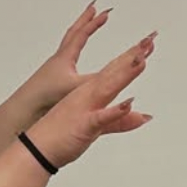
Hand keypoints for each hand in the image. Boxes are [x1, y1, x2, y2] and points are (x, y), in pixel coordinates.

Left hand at [24, 2, 111, 111]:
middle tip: (93, 7)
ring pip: (68, 43)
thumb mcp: (76, 87)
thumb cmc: (46, 96)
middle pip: (73, 32)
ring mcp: (55, 67)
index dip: (95, 22)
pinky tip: (75, 58)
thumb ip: (96, 81)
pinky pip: (65, 56)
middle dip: (85, 19)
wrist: (26, 106)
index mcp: (65, 57)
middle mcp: (59, 58)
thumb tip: (114, 74)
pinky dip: (72, 49)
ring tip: (85, 26)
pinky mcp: (52, 77)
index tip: (106, 13)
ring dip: (78, 31)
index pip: (82, 34)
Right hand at [24, 31, 156, 167]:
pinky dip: (113, 112)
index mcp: (91, 92)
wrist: (37, 147)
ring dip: (125, 74)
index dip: (133, 55)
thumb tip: (146, 117)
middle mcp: (89, 95)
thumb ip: (121, 121)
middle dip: (133, 55)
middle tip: (150, 39)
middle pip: (114, 72)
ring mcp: (86, 108)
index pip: (116, 70)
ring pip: (108, 88)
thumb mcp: (98, 126)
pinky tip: (127, 104)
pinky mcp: (84, 126)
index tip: (149, 41)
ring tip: (141, 60)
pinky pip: (100, 118)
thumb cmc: (64, 135)